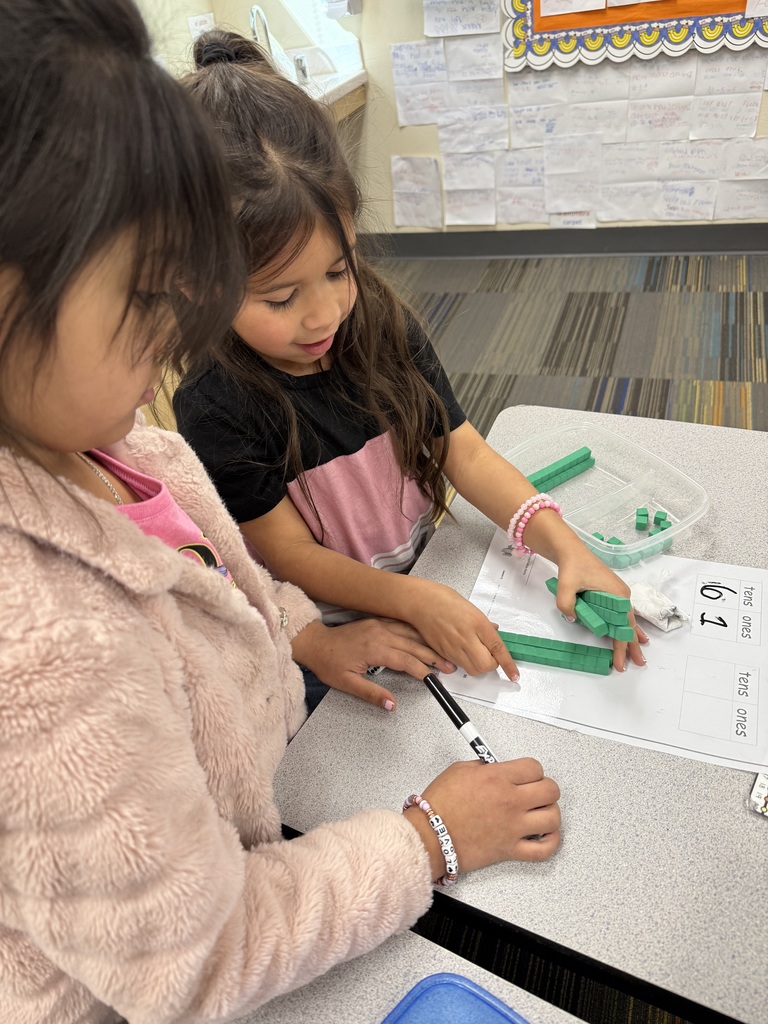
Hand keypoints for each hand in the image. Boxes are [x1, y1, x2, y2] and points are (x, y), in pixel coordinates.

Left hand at [290, 618, 455, 710]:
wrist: (316, 643)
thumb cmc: (329, 663)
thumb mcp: (347, 684)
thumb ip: (372, 694)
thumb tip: (392, 705)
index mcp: (374, 649)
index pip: (406, 661)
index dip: (423, 671)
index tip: (435, 679)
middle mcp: (380, 633)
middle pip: (414, 645)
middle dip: (433, 656)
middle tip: (449, 666)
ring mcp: (379, 625)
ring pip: (410, 632)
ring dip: (428, 642)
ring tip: (443, 652)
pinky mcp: (377, 621)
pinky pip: (402, 624)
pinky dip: (416, 630)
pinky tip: (426, 635)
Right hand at [403, 758, 560, 879]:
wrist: (429, 836)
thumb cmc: (438, 806)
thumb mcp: (460, 770)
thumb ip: (485, 767)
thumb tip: (499, 769)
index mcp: (497, 777)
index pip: (534, 768)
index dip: (532, 770)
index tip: (526, 775)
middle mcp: (510, 801)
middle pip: (551, 790)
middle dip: (545, 788)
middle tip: (535, 791)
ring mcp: (513, 827)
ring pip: (553, 818)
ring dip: (550, 813)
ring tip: (540, 813)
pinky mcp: (510, 850)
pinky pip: (544, 849)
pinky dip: (551, 842)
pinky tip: (544, 835)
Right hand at [404, 579, 519, 682]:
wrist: (420, 602)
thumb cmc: (444, 600)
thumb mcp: (471, 608)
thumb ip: (484, 624)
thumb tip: (495, 633)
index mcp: (477, 624)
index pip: (498, 649)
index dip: (508, 665)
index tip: (514, 674)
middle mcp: (466, 638)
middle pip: (485, 666)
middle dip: (490, 664)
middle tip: (489, 655)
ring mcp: (453, 647)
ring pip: (472, 669)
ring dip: (478, 665)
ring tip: (474, 651)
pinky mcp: (442, 652)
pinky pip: (458, 665)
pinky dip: (464, 662)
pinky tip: (461, 649)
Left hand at [552, 548, 648, 670]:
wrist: (571, 551)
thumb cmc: (572, 567)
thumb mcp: (565, 587)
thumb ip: (567, 605)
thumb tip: (573, 619)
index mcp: (616, 595)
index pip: (622, 628)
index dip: (621, 647)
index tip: (620, 663)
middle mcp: (622, 595)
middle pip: (629, 626)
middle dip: (632, 646)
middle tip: (639, 664)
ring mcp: (618, 594)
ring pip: (628, 620)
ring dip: (632, 637)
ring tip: (639, 653)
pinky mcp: (612, 593)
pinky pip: (622, 614)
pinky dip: (627, 626)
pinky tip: (634, 633)